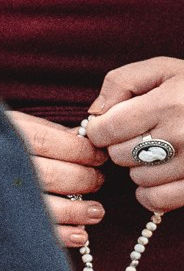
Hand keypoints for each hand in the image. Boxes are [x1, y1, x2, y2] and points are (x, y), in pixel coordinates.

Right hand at [9, 110, 106, 246]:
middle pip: (56, 175)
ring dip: (79, 211)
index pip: (53, 142)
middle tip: (96, 182)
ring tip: (95, 211)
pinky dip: (61, 236)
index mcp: (2, 133)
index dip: (83, 152)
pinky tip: (78, 235)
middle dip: (85, 180)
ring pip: (49, 207)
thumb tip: (83, 138)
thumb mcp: (5, 124)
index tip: (98, 157)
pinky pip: (34, 233)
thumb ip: (42, 131)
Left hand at [86, 57, 183, 217]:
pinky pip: (158, 200)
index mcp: (169, 103)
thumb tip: (96, 113)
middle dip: (121, 145)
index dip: (100, 128)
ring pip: (138, 179)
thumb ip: (121, 82)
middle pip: (119, 156)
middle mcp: (183, 134)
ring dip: (140, 168)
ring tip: (159, 150)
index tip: (110, 125)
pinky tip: (160, 175)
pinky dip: (152, 193)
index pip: (106, 130)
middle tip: (140, 135)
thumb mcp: (163, 69)